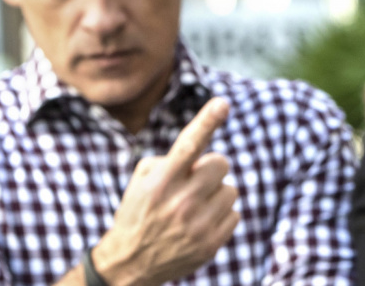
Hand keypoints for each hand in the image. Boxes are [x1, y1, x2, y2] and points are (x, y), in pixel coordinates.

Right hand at [92, 98, 239, 285]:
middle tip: (196, 180)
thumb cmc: (139, 211)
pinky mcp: (211, 243)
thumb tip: (201, 147)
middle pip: (220, 164)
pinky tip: (200, 224)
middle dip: (211, 168)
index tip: (222, 102)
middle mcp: (180, 202)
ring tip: (194, 207)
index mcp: (160, 182)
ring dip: (216, 194)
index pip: (188, 145)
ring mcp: (198, 225)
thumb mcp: (142, 180)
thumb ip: (170, 159)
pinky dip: (221, 216)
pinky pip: (234, 214)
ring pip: (230, 190)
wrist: (130, 263)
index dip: (206, 121)